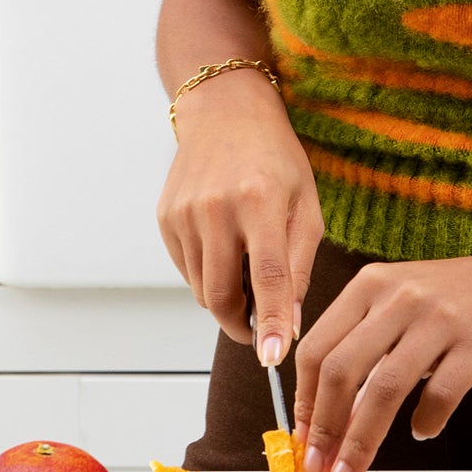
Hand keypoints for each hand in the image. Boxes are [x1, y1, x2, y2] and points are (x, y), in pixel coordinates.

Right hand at [156, 71, 322, 369]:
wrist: (225, 112)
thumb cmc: (276, 159)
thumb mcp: (306, 205)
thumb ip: (300, 266)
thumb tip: (289, 325)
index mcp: (260, 200)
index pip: (266, 276)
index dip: (270, 322)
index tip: (272, 359)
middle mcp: (216, 207)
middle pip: (223, 294)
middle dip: (242, 323)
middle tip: (261, 325)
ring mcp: (184, 213)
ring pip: (202, 289)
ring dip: (226, 297)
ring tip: (247, 272)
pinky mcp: (165, 218)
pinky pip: (188, 270)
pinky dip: (208, 274)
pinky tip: (224, 247)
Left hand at [293, 249, 471, 471]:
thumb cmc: (463, 299)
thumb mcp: (404, 300)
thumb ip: (367, 340)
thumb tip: (327, 409)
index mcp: (371, 284)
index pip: (318, 347)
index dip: (304, 400)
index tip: (302, 438)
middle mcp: (400, 295)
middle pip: (342, 370)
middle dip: (324, 428)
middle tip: (319, 466)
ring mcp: (440, 317)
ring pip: (384, 389)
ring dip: (361, 441)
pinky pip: (441, 393)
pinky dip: (427, 421)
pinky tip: (423, 431)